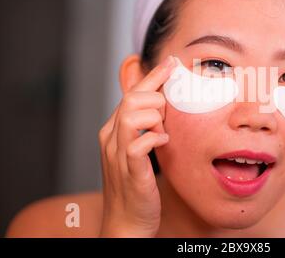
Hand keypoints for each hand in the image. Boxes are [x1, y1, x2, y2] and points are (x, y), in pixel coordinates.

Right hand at [98, 55, 175, 236]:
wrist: (127, 221)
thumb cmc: (136, 184)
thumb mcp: (137, 150)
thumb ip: (144, 127)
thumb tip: (162, 107)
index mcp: (114, 130)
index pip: (133, 94)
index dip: (153, 76)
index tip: (172, 63)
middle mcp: (111, 138)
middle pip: (132, 99)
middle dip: (156, 99)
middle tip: (167, 114)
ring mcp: (118, 154)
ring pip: (133, 115)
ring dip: (155, 117)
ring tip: (163, 131)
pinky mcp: (130, 170)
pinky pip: (139, 144)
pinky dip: (154, 138)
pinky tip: (164, 142)